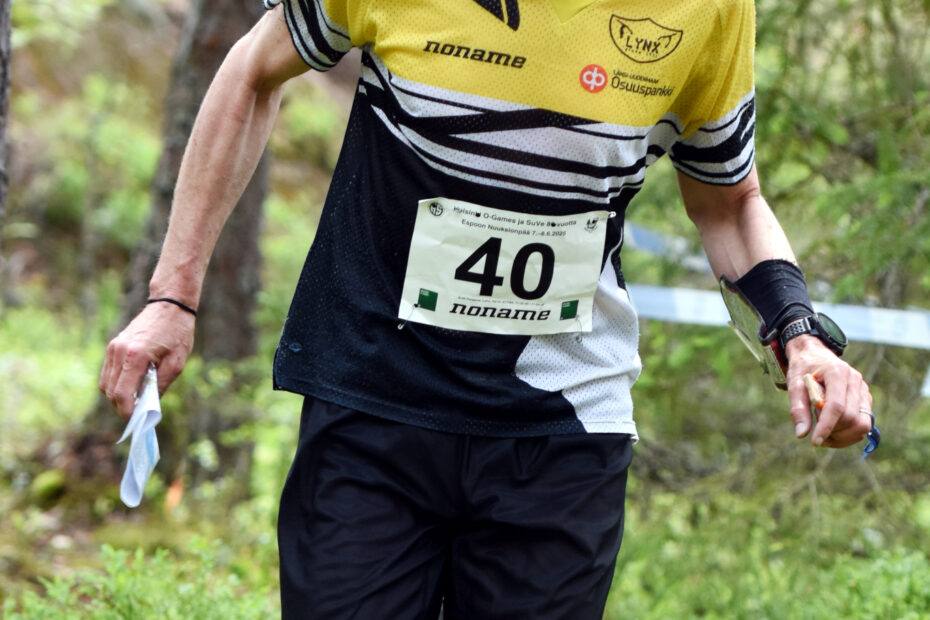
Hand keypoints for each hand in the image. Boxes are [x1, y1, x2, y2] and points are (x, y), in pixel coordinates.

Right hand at [99, 302, 195, 419]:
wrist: (170, 305)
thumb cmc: (177, 333)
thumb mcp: (177, 363)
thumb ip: (161, 386)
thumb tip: (149, 407)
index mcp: (135, 356)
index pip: (122, 394)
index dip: (127, 412)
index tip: (136, 422)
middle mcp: (119, 352)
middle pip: (110, 392)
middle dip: (122, 406)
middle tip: (139, 415)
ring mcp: (113, 348)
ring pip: (106, 384)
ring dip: (118, 396)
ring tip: (137, 400)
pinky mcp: (113, 346)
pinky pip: (108, 373)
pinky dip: (116, 384)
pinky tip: (133, 386)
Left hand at [784, 334, 872, 447]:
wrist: (815, 355)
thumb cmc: (803, 369)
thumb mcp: (794, 384)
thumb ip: (797, 408)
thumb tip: (801, 434)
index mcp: (837, 372)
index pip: (836, 406)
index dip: (826, 426)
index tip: (814, 442)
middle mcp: (855, 380)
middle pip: (850, 417)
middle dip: (833, 431)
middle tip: (816, 435)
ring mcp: (863, 389)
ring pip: (862, 424)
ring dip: (844, 436)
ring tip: (825, 435)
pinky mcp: (865, 398)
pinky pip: (865, 423)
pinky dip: (850, 434)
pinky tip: (834, 432)